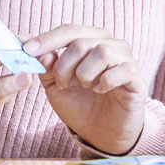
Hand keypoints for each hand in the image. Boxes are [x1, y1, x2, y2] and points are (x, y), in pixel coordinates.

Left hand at [24, 25, 146, 154]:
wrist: (102, 133)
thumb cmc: (81, 104)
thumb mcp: (55, 87)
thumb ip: (47, 69)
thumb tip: (42, 53)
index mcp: (90, 41)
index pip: (69, 31)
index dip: (47, 39)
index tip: (27, 50)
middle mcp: (110, 44)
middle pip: (81, 41)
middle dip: (64, 66)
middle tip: (61, 84)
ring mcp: (125, 59)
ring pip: (101, 52)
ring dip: (85, 74)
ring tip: (85, 87)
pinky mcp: (136, 76)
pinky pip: (120, 70)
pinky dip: (104, 82)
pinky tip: (100, 91)